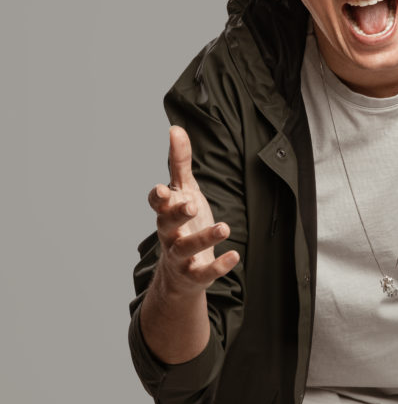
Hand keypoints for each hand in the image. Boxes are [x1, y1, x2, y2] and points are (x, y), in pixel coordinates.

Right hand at [148, 126, 239, 293]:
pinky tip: (235, 256)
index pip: (156, 204)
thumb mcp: (184, 192)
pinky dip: (218, 266)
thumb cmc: (184, 224)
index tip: (162, 189)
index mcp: (166, 213)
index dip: (158, 198)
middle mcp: (169, 234)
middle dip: (177, 214)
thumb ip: (179, 163)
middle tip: (192, 204)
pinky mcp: (195, 275)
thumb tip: (176, 128)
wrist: (181, 273)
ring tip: (225, 227)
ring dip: (205, 238)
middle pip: (167, 224)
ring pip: (186, 248)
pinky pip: (204, 272)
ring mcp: (180, 257)